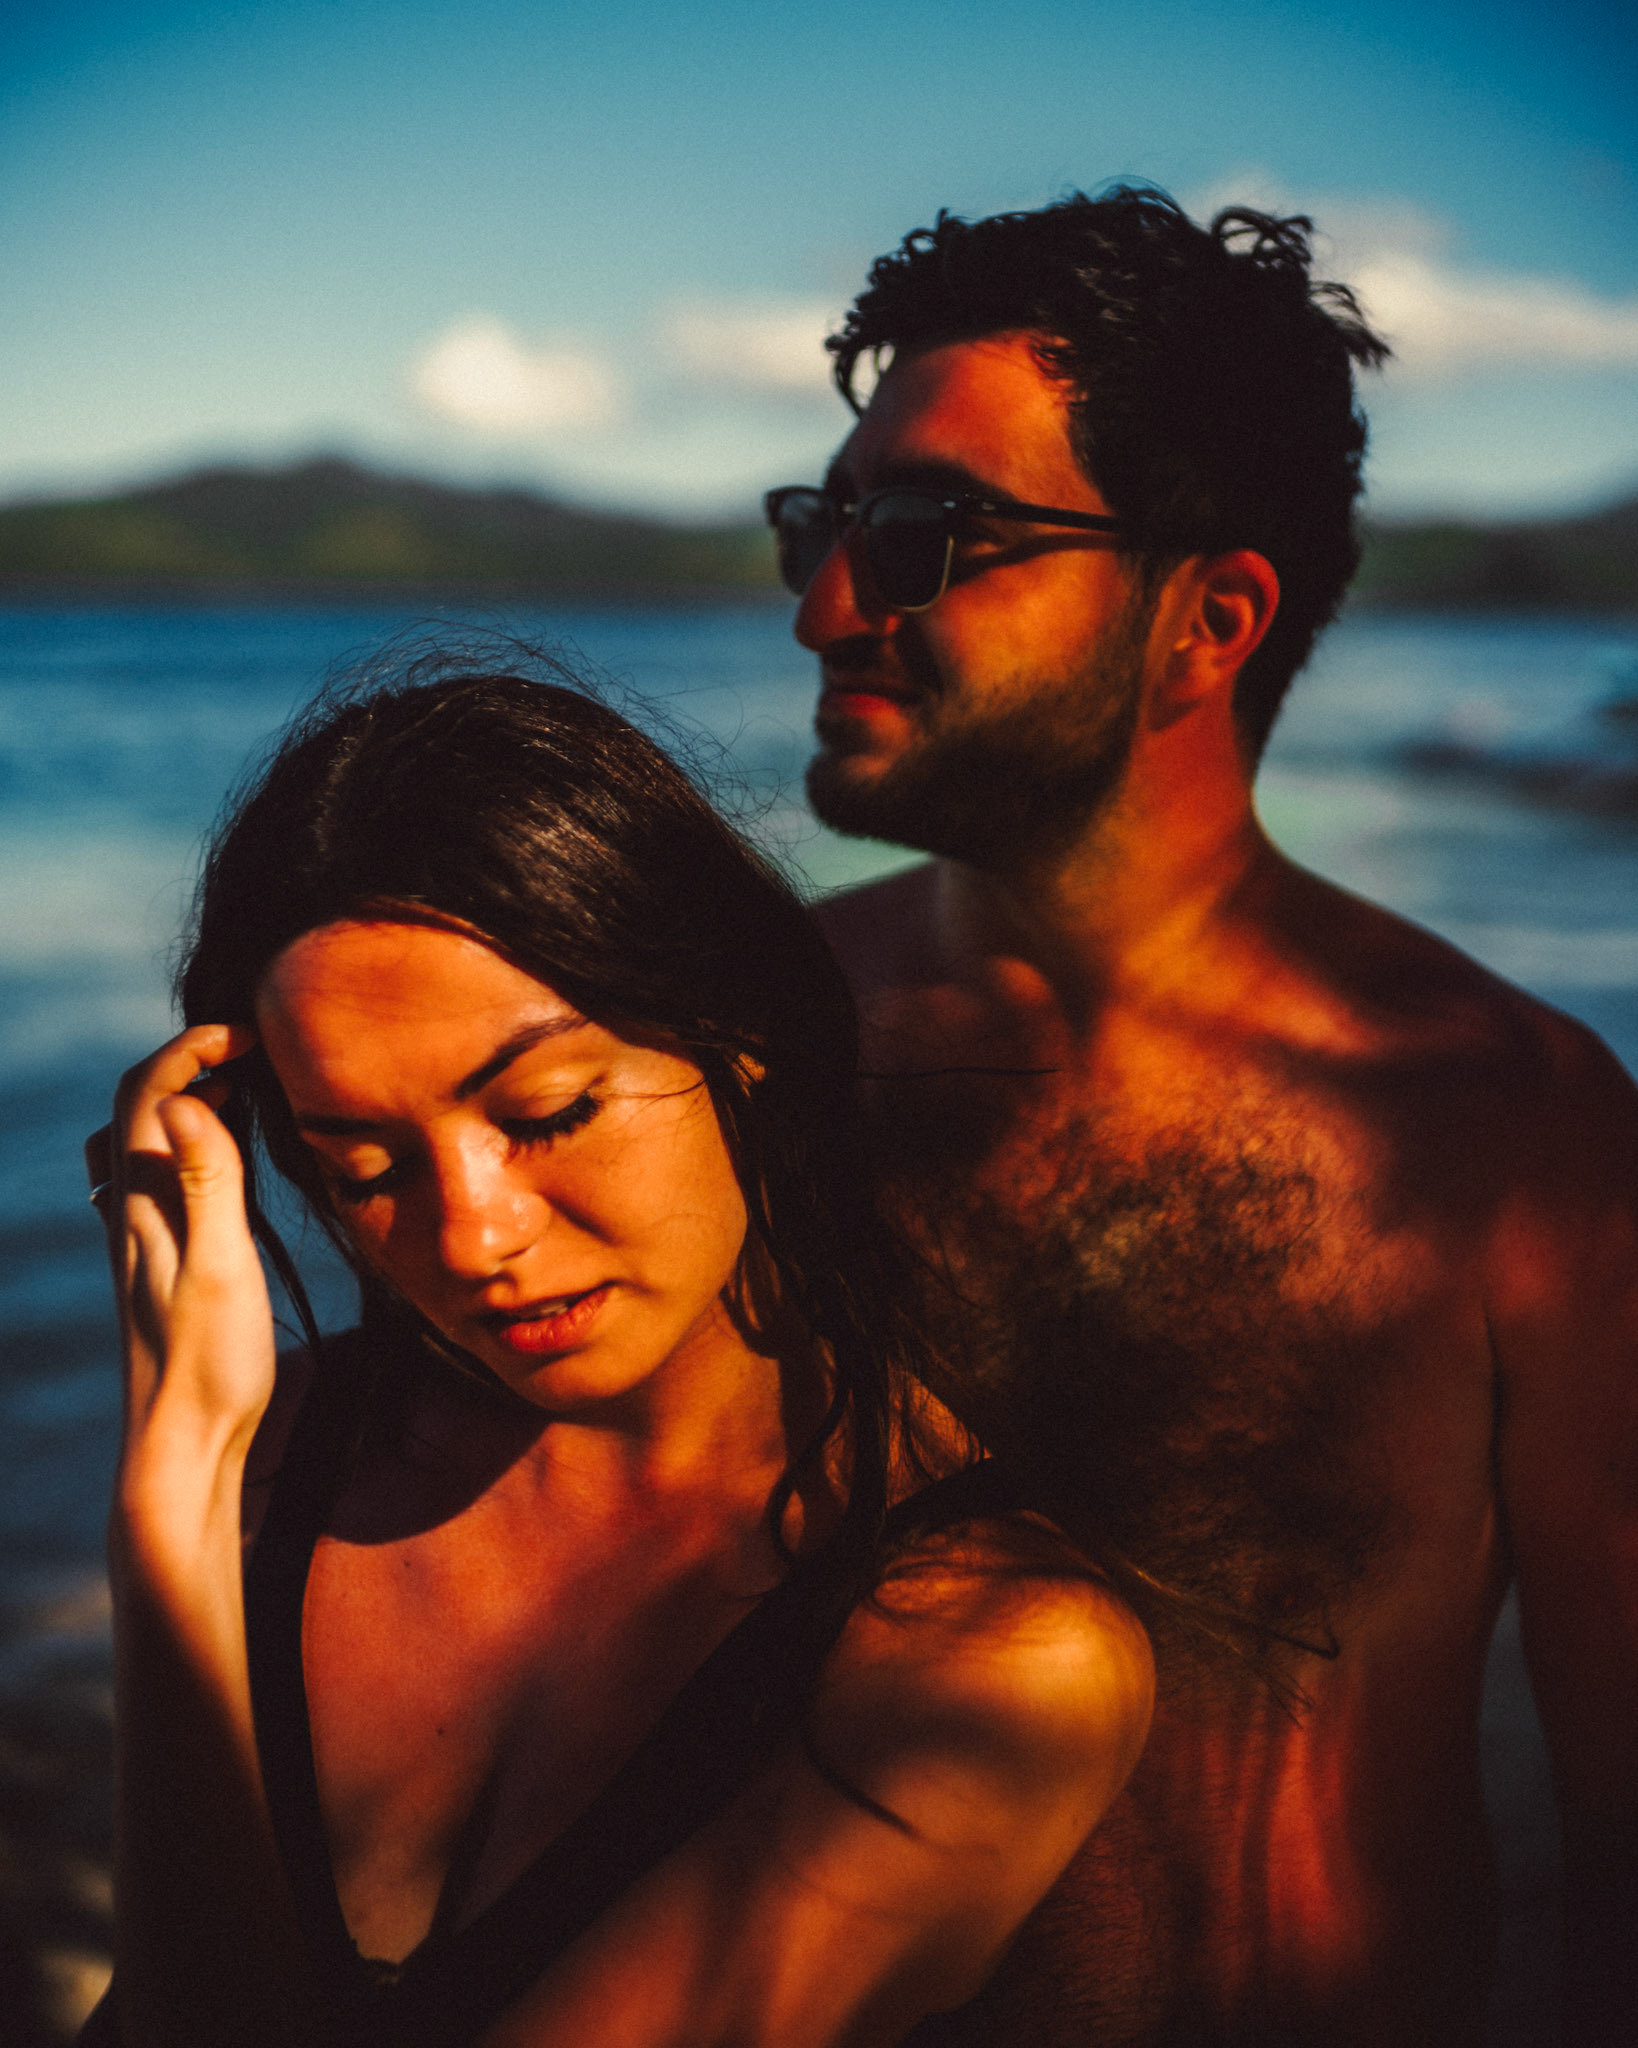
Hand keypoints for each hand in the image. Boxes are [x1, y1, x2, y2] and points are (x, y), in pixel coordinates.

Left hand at [90, 1023, 275, 1482]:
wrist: (180, 1446)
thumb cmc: (209, 1365)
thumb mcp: (220, 1267)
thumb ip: (205, 1182)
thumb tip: (178, 1097)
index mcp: (142, 1203)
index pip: (149, 1091)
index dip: (195, 1045)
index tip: (256, 1034)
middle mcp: (129, 1211)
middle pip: (141, 1106)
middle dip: (193, 1060)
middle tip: (260, 1054)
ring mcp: (139, 1237)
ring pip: (147, 1142)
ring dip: (189, 1099)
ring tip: (247, 1093)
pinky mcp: (157, 1263)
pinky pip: (163, 1179)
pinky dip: (192, 1146)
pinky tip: (226, 1164)